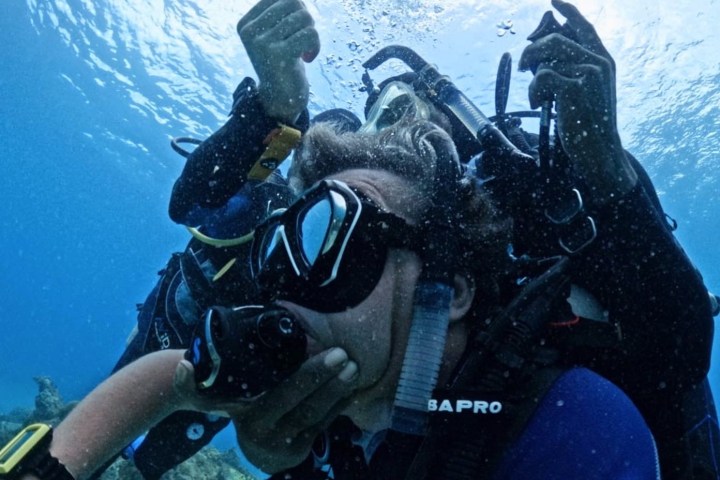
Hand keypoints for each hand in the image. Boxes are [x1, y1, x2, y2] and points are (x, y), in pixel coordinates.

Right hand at [175, 347, 357, 472]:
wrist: (249, 443)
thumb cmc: (230, 401)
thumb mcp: (208, 394)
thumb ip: (192, 381)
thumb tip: (183, 367)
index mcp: (247, 418)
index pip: (280, 395)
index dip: (305, 375)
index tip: (323, 350)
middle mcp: (267, 435)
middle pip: (302, 406)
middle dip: (324, 379)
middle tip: (344, 355)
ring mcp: (286, 444)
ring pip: (316, 416)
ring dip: (337, 392)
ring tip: (353, 368)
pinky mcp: (302, 449)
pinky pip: (323, 425)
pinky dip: (339, 405)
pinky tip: (352, 386)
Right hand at [237, 0, 319, 122]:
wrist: (281, 99)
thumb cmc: (283, 62)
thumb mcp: (277, 35)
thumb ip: (283, 11)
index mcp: (246, 24)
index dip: (297, 8)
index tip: (296, 28)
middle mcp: (250, 32)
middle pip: (292, 2)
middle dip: (306, 19)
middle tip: (304, 38)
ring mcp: (262, 43)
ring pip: (303, 18)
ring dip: (312, 33)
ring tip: (306, 48)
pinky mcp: (278, 55)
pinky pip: (309, 34)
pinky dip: (315, 45)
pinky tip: (308, 58)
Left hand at [519, 0, 636, 205]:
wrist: (599, 151)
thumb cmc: (587, 123)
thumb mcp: (582, 90)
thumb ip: (568, 68)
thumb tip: (541, 50)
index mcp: (602, 60)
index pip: (584, 27)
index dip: (567, 11)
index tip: (552, 1)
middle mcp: (599, 62)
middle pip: (556, 39)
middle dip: (533, 51)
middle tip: (523, 68)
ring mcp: (589, 73)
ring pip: (547, 56)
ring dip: (532, 73)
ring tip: (536, 93)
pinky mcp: (576, 88)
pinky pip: (542, 76)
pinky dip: (533, 91)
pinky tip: (538, 103)